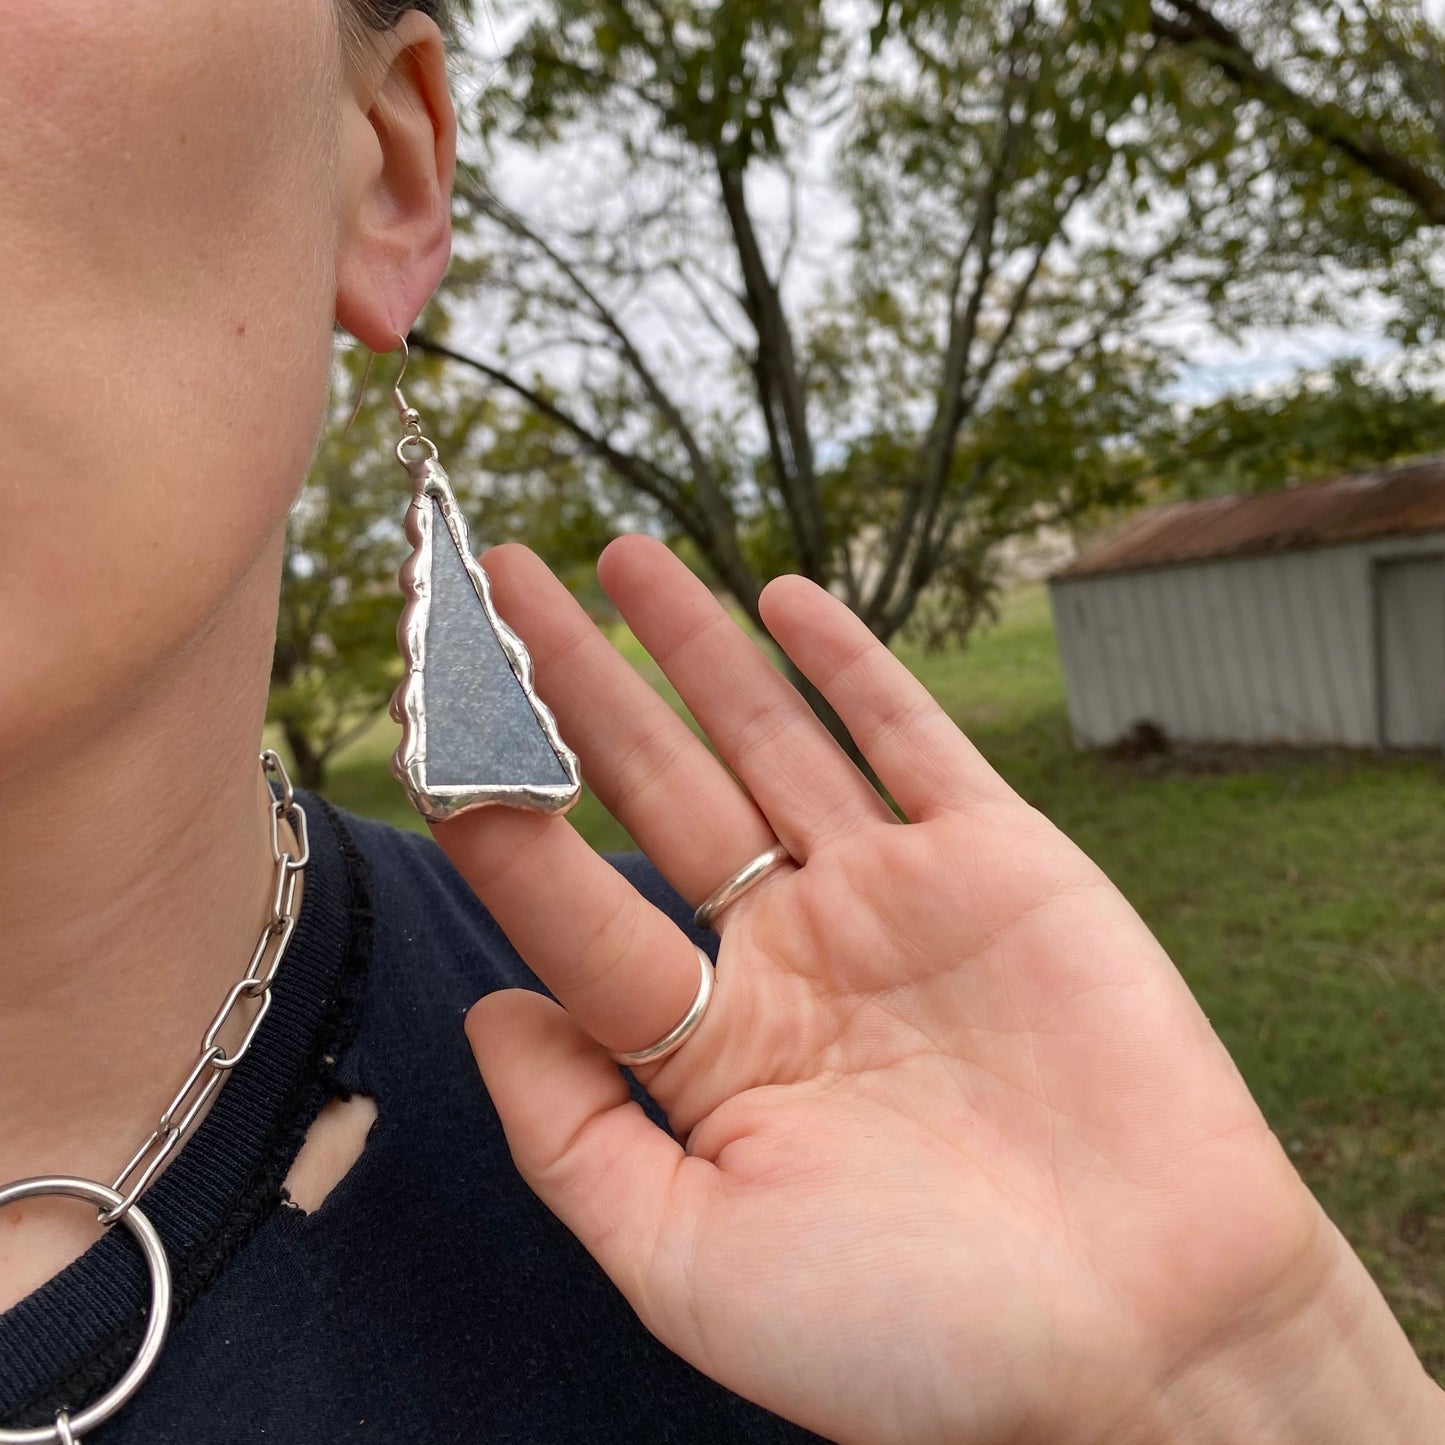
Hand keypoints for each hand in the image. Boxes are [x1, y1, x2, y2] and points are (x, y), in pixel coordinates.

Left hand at [433, 537, 1442, 1444]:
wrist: (1143, 1331)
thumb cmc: (915, 1335)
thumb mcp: (691, 1264)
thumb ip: (571, 1138)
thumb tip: (489, 1014)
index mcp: (715, 1050)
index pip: (576, 907)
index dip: (500, 818)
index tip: (433, 731)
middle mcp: (794, 956)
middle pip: (656, 789)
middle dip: (574, 688)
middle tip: (500, 589)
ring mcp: (895, 897)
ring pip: (769, 739)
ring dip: (693, 645)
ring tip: (614, 560)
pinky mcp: (1001, 859)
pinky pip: (910, 738)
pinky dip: (848, 664)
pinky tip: (779, 597)